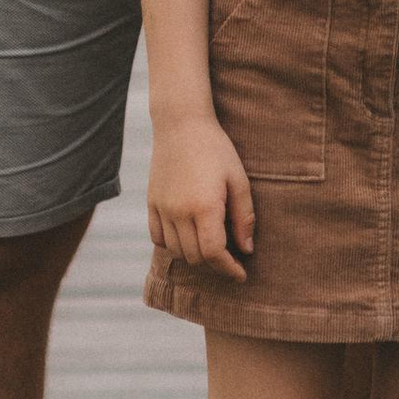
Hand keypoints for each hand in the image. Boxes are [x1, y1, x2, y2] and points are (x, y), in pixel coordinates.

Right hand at [147, 114, 254, 278]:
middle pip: (194, 257)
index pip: (213, 253)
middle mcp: (179, 212)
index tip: (241, 274)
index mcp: (204, 206)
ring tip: (210, 246)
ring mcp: (162, 208)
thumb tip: (247, 249)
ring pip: (175, 251)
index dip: (229, 269)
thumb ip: (244, 217)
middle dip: (214, 264)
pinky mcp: (151, 203)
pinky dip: (172, 244)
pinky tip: (187, 236)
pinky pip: (157, 238)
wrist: (181, 124)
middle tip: (230, 258)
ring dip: (194, 256)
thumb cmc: (216, 149)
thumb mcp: (238, 179)